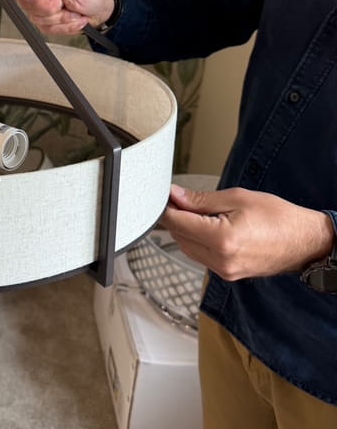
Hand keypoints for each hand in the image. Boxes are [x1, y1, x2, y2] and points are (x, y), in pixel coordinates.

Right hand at [4, 0, 114, 35]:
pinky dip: (65, 26)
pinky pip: (48, 29)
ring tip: (72, 9)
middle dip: (48, 6)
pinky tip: (73, 18)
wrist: (99, 11)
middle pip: (26, 2)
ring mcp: (40, 8)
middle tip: (62, 1)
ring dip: (60, 17)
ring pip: (38, 18)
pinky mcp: (45, 23)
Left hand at [160, 184, 335, 279]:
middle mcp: (220, 260)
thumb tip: (175, 196)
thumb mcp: (237, 198)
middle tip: (181, 200)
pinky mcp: (228, 274)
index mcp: (222, 239)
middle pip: (178, 236)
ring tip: (199, 212)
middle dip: (176, 218)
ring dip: (185, 230)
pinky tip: (207, 227)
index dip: (167, 208)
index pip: (177, 223)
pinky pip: (201, 256)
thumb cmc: (279, 217)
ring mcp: (224, 271)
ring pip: (187, 248)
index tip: (165, 197)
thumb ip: (201, 200)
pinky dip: (197, 241)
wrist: (306, 242)